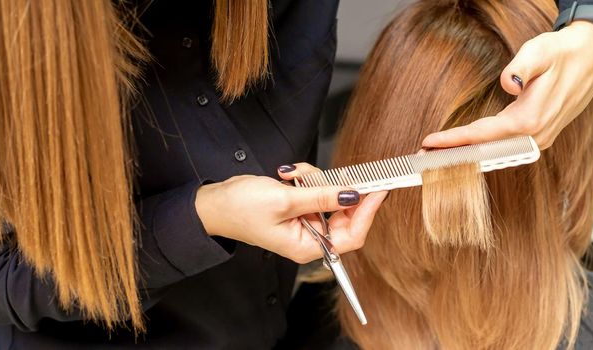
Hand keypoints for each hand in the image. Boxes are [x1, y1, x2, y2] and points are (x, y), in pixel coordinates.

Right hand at [195, 163, 387, 262]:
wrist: (213, 202)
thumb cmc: (240, 208)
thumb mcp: (285, 200)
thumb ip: (322, 197)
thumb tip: (354, 195)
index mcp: (308, 246)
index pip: (353, 234)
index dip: (368, 212)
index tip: (379, 189)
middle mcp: (310, 237)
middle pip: (345, 213)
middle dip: (336, 189)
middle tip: (338, 172)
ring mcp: (306, 222)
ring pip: (330, 195)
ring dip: (315, 179)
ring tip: (292, 175)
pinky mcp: (300, 207)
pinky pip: (316, 189)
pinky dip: (306, 178)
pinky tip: (287, 175)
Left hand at [422, 21, 592, 149]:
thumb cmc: (563, 52)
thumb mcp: (540, 51)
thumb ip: (521, 67)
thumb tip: (507, 83)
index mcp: (531, 120)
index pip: (483, 135)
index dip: (454, 140)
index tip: (430, 143)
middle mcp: (535, 137)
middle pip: (486, 151)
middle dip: (454, 154)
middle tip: (423, 156)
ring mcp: (540, 139)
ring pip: (496, 151)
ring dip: (467, 154)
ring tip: (438, 154)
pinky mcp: (541, 136)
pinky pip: (506, 146)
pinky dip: (484, 149)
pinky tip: (467, 148)